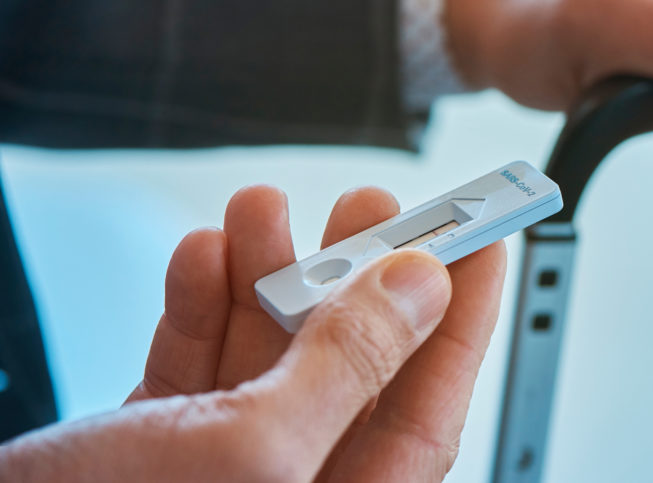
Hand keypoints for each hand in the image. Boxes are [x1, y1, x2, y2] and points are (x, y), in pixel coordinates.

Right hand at [0, 185, 505, 481]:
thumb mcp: (249, 451)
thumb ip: (344, 369)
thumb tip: (420, 287)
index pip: (429, 409)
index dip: (462, 320)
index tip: (485, 240)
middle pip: (351, 368)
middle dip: (357, 277)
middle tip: (370, 204)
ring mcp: (222, 467)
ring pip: (269, 354)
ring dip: (267, 273)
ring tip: (262, 207)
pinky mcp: (159, 447)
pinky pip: (198, 362)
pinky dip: (199, 302)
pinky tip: (202, 256)